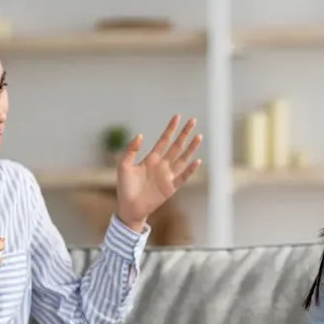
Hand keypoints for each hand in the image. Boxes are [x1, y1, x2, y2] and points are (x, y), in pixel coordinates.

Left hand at [115, 115, 202, 230]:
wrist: (129, 207)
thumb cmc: (125, 187)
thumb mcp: (124, 165)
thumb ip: (131, 150)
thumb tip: (140, 135)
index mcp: (151, 159)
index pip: (164, 140)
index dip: (170, 129)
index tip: (177, 116)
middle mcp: (162, 165)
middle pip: (176, 146)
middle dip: (184, 133)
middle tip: (193, 120)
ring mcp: (168, 176)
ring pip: (182, 159)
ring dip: (191, 148)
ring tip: (199, 136)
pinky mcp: (171, 188)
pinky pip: (183, 177)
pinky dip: (190, 170)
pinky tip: (197, 161)